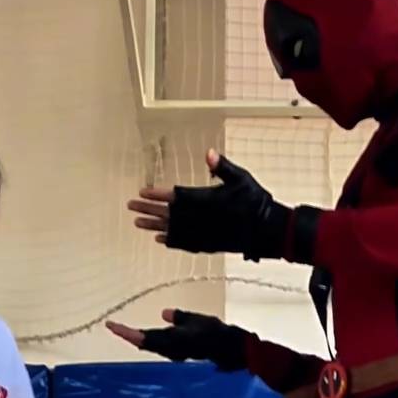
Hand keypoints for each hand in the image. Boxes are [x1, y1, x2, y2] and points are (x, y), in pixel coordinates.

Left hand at [106, 308, 248, 371]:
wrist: (230, 349)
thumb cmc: (216, 333)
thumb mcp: (196, 320)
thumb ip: (179, 318)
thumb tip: (163, 314)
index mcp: (171, 340)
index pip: (142, 337)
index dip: (125, 332)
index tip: (110, 325)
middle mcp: (170, 349)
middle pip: (143, 342)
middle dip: (128, 335)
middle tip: (113, 326)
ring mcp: (174, 353)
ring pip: (150, 345)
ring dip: (138, 338)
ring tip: (125, 331)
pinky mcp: (180, 352)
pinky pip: (159, 346)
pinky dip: (150, 340)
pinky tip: (148, 337)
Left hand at [128, 149, 291, 262]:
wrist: (267, 229)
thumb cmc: (255, 201)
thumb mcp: (240, 178)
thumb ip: (222, 166)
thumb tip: (209, 153)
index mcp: (205, 199)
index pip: (174, 195)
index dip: (157, 194)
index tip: (142, 191)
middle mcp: (200, 218)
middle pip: (167, 213)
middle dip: (148, 208)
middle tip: (130, 206)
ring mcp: (202, 233)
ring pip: (171, 230)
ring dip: (153, 226)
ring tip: (137, 222)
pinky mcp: (207, 244)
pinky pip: (183, 244)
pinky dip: (170, 241)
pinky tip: (159, 239)